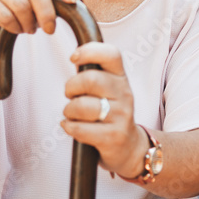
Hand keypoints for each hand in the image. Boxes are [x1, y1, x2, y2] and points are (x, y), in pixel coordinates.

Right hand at [0, 0, 78, 45]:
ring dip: (28, 23)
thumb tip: (75, 1)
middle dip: (46, 12)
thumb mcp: (37, 0)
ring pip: (21, 5)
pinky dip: (15, 27)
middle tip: (50, 30)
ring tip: (29, 28)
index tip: (73, 0)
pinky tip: (15, 28)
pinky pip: (6, 17)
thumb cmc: (19, 9)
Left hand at [61, 43, 147, 179]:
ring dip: (68, 111)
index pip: (111, 54)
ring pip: (83, 106)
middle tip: (71, 95)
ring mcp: (121, 116)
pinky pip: (80, 129)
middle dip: (71, 87)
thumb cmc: (110, 113)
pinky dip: (69, 127)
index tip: (74, 58)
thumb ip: (94, 73)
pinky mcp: (113, 137)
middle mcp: (124, 94)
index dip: (90, 51)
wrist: (130, 147)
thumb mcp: (108, 89)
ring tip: (71, 114)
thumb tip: (76, 57)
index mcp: (121, 78)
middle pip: (90, 79)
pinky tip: (71, 127)